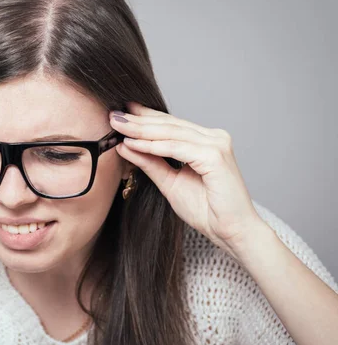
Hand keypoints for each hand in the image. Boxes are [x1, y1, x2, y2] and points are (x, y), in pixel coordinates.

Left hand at [110, 102, 262, 257]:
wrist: (231, 232)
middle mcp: (213, 137)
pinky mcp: (215, 156)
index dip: (144, 117)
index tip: (120, 112)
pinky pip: (177, 148)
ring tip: (119, 126)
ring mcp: (216, 144)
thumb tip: (125, 145)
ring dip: (142, 129)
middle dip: (138, 120)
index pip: (170, 124)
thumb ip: (150, 163)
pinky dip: (154, 146)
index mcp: (204, 141)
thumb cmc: (207, 210)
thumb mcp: (169, 182)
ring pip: (171, 133)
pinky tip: (134, 143)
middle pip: (168, 125)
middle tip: (113, 115)